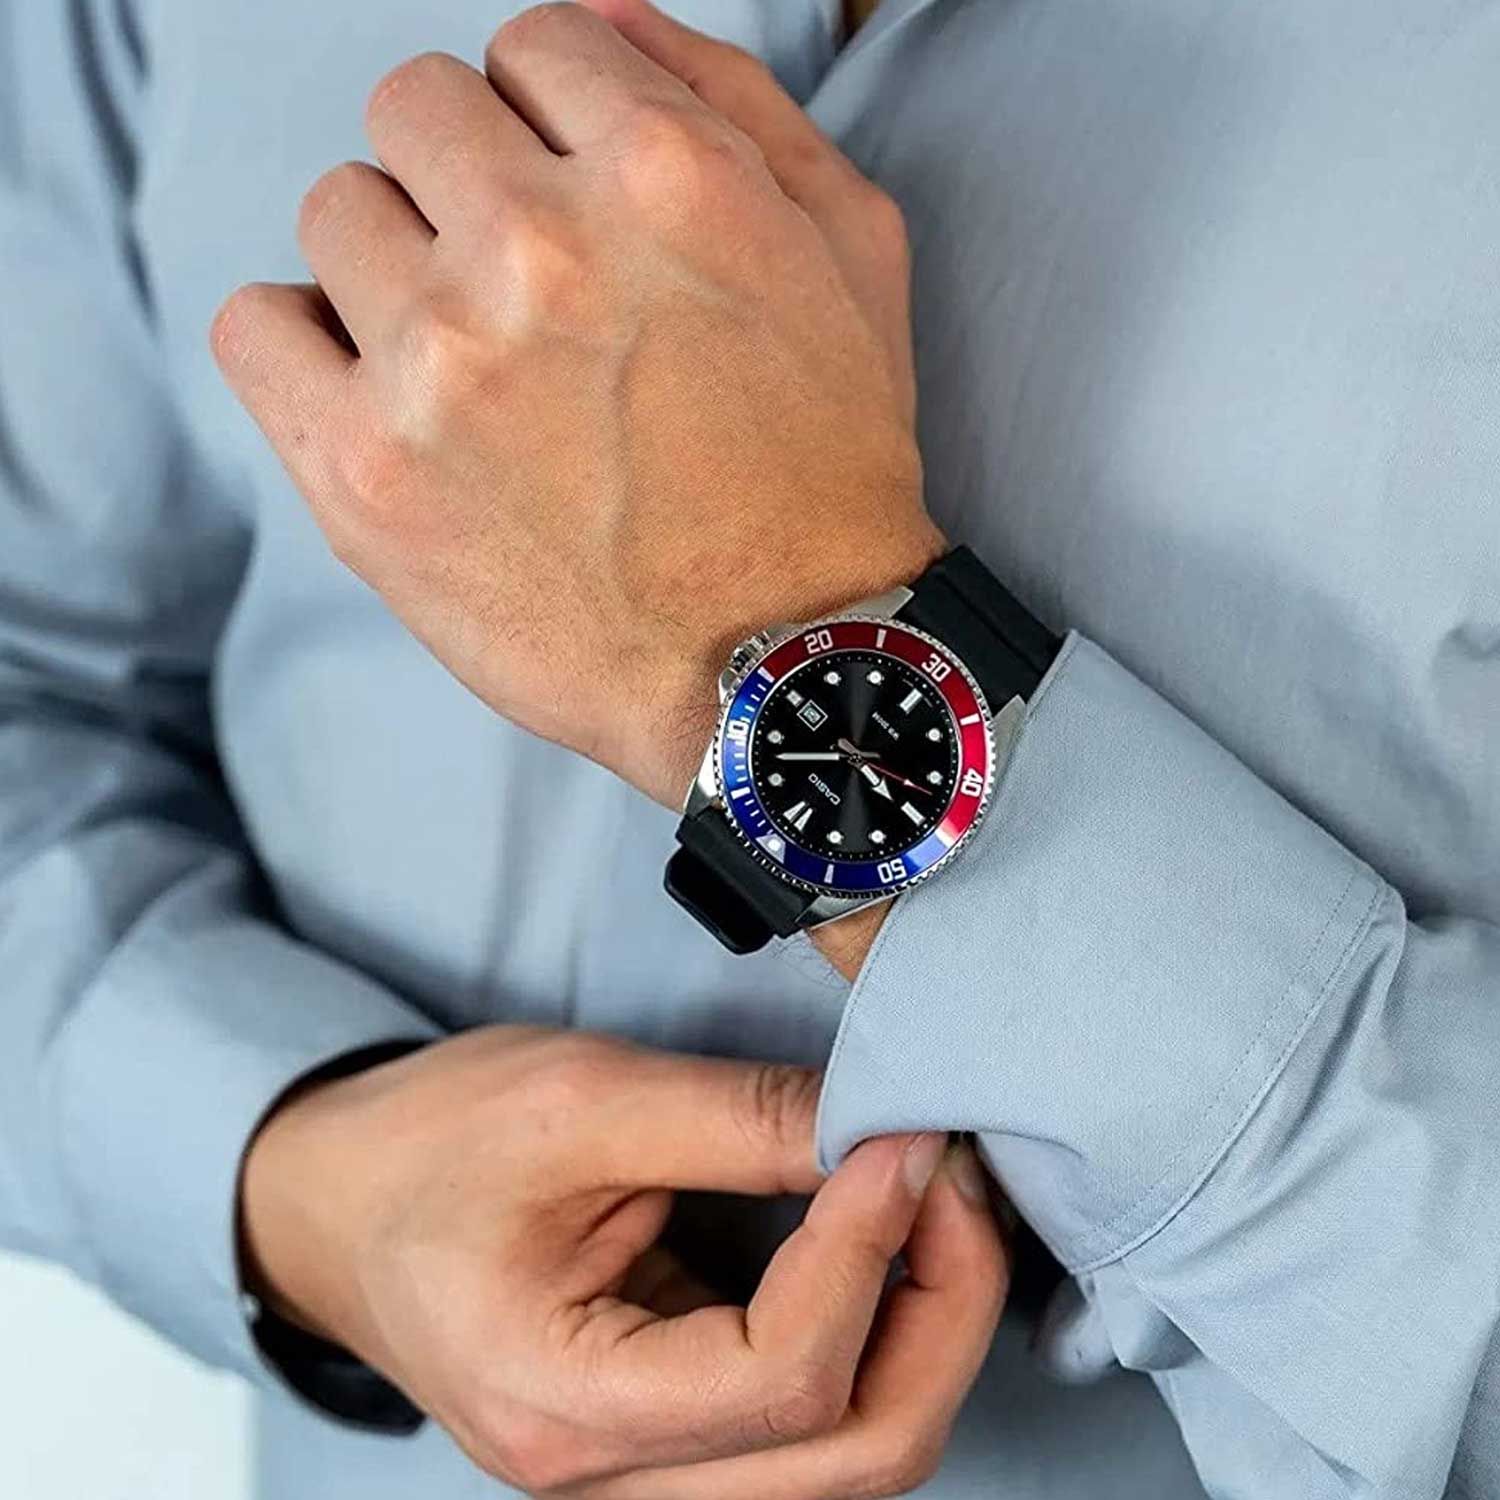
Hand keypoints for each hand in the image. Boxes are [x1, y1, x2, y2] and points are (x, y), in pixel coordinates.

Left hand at [212, 0, 943, 811]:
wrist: (783, 662)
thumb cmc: (828, 466)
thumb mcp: (848, 251)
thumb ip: (733, 100)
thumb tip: (599, 14)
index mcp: (658, 174)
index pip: (530, 46)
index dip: (553, 124)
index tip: (573, 203)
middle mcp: (535, 248)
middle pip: (415, 111)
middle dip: (469, 179)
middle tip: (522, 287)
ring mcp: (436, 362)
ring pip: (336, 210)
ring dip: (397, 265)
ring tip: (469, 360)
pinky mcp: (364, 472)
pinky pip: (253, 325)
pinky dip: (301, 342)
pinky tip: (375, 390)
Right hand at [241, 1027, 1007, 1497]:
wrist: (333, 1197)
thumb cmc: (423, 1147)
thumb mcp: (573, 1100)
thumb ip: (734, 1119)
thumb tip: (879, 1123)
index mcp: (564, 1406)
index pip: (780, 1378)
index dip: (870, 1251)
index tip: (901, 1136)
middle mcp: (614, 1474)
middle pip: (852, 1452)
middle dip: (941, 1307)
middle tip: (951, 1176)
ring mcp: (646, 1465)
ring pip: (850, 1450)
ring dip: (925, 1324)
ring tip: (933, 1200)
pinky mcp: (670, 1425)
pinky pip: (813, 1415)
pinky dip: (878, 1327)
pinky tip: (888, 1239)